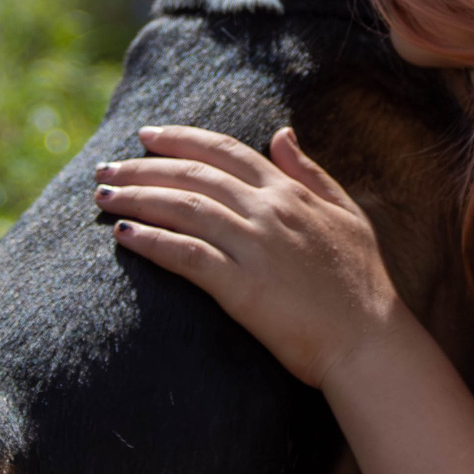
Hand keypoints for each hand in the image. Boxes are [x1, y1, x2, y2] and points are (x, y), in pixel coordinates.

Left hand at [95, 126, 407, 388]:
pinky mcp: (241, 287)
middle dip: (142, 167)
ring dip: (136, 197)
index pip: (223, 151)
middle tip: (106, 169)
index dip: (179, 139)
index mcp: (289, 192)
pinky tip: (123, 234)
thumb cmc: (362, 283)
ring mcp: (254, 247)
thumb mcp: (346, 212)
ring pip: (182, 208)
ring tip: (102, 197)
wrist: (370, 340)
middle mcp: (267, 211)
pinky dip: (151, 240)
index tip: (145, 136)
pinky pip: (185, 255)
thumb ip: (310, 172)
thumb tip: (281, 133)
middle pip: (193, 176)